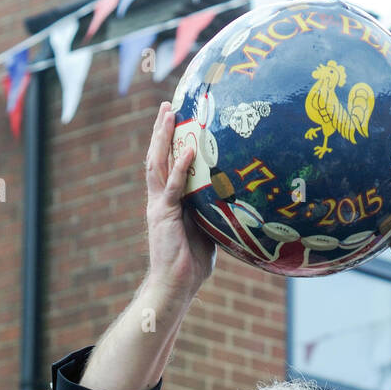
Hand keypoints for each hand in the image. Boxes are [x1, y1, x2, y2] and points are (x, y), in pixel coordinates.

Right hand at [144, 102, 215, 301]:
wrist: (176, 285)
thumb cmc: (193, 261)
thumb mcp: (207, 228)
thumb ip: (212, 208)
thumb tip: (233, 195)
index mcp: (167, 201)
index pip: (166, 163)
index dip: (169, 140)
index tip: (176, 117)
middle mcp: (158, 199)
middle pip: (157, 156)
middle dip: (161, 130)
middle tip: (167, 104)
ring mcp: (159, 206)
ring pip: (158, 164)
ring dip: (163, 138)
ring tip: (168, 114)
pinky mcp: (165, 216)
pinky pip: (173, 187)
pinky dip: (180, 167)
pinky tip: (189, 149)